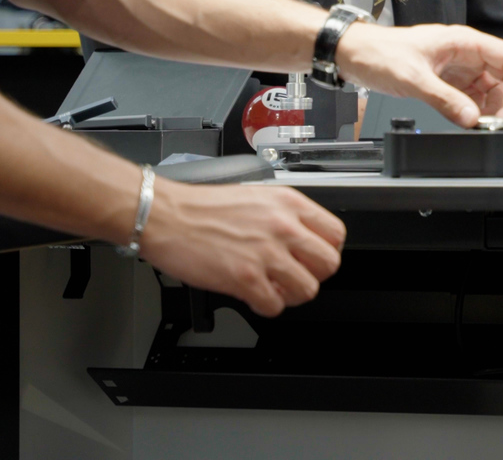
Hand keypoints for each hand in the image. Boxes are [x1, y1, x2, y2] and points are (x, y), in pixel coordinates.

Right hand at [137, 181, 345, 316]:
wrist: (166, 215)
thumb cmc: (203, 207)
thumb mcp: (258, 197)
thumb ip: (285, 216)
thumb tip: (302, 237)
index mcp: (290, 205)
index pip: (336, 234)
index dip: (327, 250)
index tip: (314, 257)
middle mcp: (284, 228)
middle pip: (329, 264)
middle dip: (315, 275)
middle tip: (297, 276)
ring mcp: (267, 254)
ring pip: (308, 289)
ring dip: (292, 295)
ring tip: (276, 289)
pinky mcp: (246, 278)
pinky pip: (275, 306)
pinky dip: (267, 306)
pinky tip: (255, 297)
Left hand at [335, 23, 502, 127]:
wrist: (353, 54)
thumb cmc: (379, 52)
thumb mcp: (413, 78)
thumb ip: (444, 99)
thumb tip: (471, 118)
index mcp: (465, 42)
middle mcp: (467, 55)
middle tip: (498, 124)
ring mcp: (459, 70)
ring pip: (492, 90)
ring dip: (492, 110)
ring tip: (483, 126)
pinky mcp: (448, 83)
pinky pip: (473, 99)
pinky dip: (476, 113)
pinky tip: (470, 123)